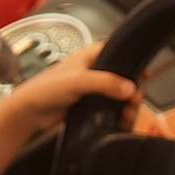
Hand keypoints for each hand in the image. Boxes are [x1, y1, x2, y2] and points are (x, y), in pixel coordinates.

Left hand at [0, 42, 138, 137]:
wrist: (29, 112)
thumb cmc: (44, 89)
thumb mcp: (78, 81)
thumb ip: (105, 82)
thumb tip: (129, 87)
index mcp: (90, 56)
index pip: (118, 53)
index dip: (133, 62)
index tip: (145, 74)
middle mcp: (92, 70)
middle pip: (122, 77)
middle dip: (132, 90)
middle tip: (133, 101)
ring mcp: (91, 88)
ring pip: (117, 95)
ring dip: (126, 105)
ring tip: (127, 114)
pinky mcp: (88, 105)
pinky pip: (109, 108)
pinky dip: (117, 115)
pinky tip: (119, 121)